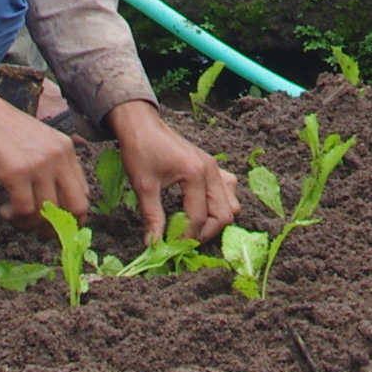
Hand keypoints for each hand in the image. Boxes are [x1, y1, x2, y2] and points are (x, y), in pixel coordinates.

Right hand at [0, 73, 91, 227]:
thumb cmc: (2, 129)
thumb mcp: (38, 140)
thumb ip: (52, 165)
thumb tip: (58, 203)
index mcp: (66, 149)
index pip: (84, 193)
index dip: (73, 216)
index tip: (56, 226)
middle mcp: (58, 156)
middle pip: (76, 207)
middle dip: (59, 228)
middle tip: (40, 233)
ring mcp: (39, 164)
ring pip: (48, 213)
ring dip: (29, 224)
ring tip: (13, 216)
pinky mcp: (17, 173)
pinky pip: (25, 210)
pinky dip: (15, 218)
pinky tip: (5, 210)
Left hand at [110, 103, 241, 246]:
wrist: (142, 124)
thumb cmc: (140, 150)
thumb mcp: (144, 186)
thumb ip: (152, 217)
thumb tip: (153, 245)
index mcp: (196, 173)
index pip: (198, 217)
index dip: (184, 237)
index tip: (169, 246)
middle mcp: (212, 171)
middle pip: (224, 215)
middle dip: (204, 233)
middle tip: (182, 240)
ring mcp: (216, 168)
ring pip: (231, 205)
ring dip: (215, 220)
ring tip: (191, 226)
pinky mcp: (214, 168)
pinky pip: (228, 193)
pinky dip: (219, 206)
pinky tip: (200, 209)